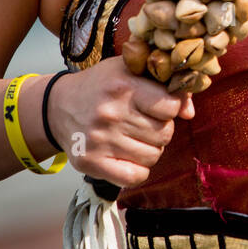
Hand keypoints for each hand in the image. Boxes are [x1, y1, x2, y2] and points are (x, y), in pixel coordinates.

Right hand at [45, 56, 194, 188]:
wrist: (58, 106)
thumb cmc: (102, 86)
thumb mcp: (130, 71)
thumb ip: (164, 85)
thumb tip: (189, 113)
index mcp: (123, 86)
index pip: (171, 106)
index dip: (171, 107)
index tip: (159, 105)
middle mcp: (110, 114)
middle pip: (164, 133)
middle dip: (160, 129)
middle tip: (143, 122)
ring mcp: (99, 140)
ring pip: (153, 156)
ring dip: (150, 149)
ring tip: (134, 137)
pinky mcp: (90, 162)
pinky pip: (134, 176)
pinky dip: (138, 170)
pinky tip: (128, 157)